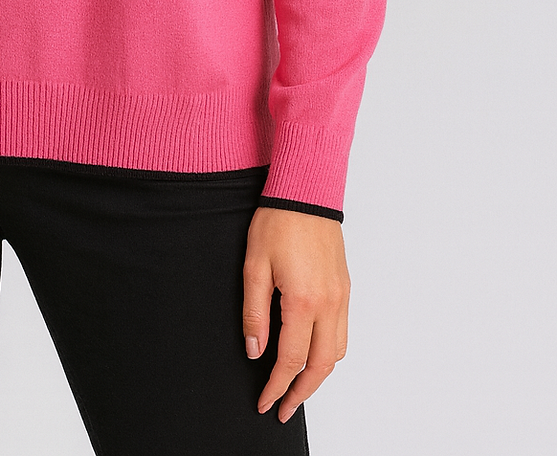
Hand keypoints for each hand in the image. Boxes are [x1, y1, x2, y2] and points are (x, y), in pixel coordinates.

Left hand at [242, 205, 349, 422]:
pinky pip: (343, 332)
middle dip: (301, 392)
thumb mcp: (254, 266)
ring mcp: (341, 296)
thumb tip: (255, 351)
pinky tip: (314, 354)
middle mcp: (329, 304)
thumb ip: (254, 313)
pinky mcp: (345, 287)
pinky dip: (330, 352)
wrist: (306, 192)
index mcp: (303, 301)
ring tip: (297, 387)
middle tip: (282, 407)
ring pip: (337, 353)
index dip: (276, 386)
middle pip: (320, 366)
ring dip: (318, 375)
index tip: (264, 402)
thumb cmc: (277, 222)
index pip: (290, 360)